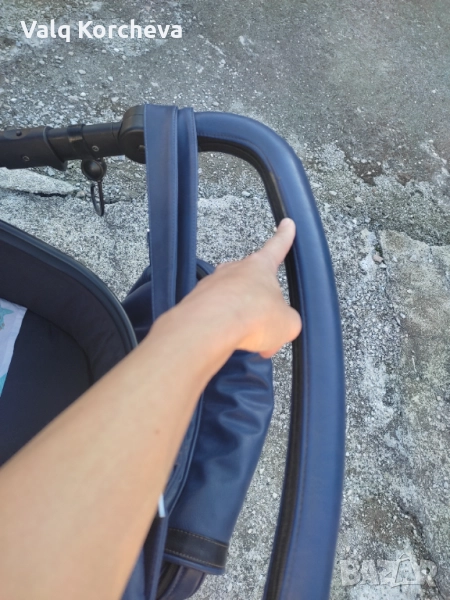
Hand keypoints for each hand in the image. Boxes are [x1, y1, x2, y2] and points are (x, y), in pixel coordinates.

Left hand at [179, 218, 301, 357]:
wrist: (211, 328)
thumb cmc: (251, 316)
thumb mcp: (287, 323)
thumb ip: (287, 321)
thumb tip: (280, 327)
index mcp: (260, 266)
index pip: (277, 247)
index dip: (284, 237)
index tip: (286, 225)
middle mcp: (234, 270)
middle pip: (251, 283)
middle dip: (259, 304)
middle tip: (266, 326)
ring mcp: (212, 285)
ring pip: (232, 302)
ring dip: (241, 320)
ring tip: (248, 340)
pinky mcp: (196, 302)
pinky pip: (215, 315)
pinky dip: (223, 329)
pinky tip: (229, 342)